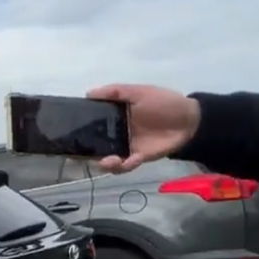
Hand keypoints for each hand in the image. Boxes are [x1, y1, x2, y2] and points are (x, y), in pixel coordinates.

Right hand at [86, 84, 202, 172]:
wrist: (191, 120)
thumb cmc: (165, 103)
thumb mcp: (140, 92)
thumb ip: (116, 92)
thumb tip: (88, 93)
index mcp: (115, 115)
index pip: (92, 122)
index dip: (80, 127)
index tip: (67, 131)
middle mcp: (117, 132)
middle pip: (96, 143)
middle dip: (85, 151)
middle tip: (76, 156)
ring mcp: (127, 146)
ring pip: (108, 157)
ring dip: (104, 162)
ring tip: (106, 161)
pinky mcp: (139, 157)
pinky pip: (126, 164)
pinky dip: (122, 166)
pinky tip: (123, 162)